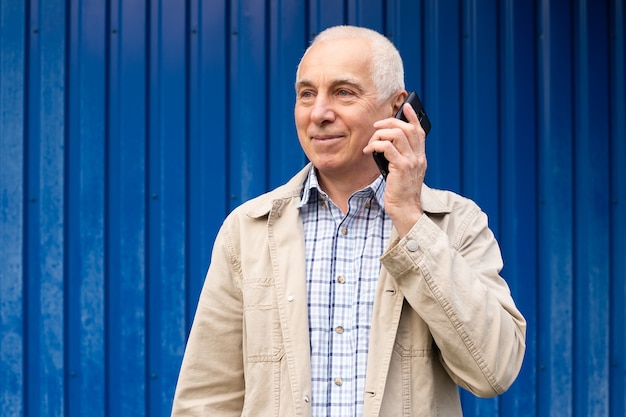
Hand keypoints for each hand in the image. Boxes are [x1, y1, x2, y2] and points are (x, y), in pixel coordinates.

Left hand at [364, 102, 427, 236]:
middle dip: (390, 123)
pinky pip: (387, 147)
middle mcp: (418, 157)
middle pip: (407, 128)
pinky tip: (368, 151)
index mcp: (420, 158)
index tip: (406, 106)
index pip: (420, 131)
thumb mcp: (403, 173)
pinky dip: (376, 145)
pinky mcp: (401, 168)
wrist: (406, 210)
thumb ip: (400, 158)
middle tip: (376, 127)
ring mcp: (411, 162)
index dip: (413, 117)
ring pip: (397, 135)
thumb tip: (385, 144)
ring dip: (381, 134)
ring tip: (371, 142)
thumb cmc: (401, 193)